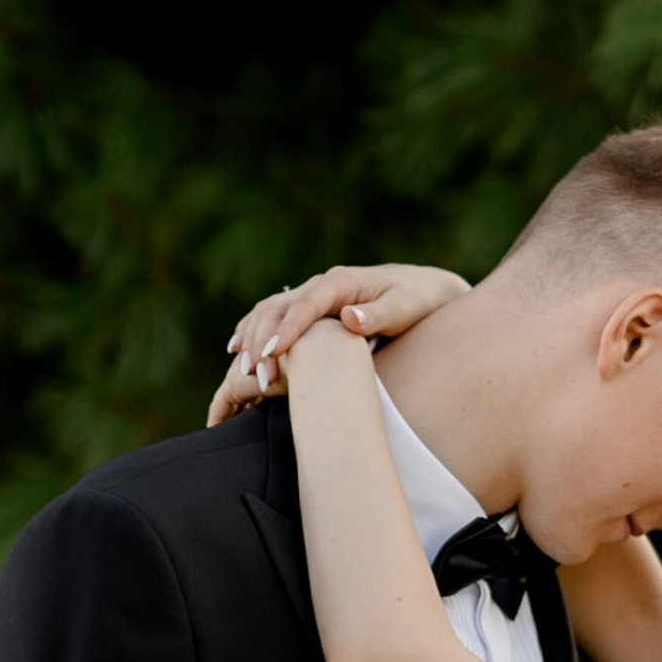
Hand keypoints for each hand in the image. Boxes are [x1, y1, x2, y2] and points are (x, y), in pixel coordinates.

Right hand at [206, 262, 469, 423]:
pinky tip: (238, 352)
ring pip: (268, 311)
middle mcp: (321, 285)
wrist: (423, 292)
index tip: (272, 354)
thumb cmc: (416, 302)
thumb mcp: (404, 307)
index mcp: (341, 283)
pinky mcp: (310, 307)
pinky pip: (272, 315)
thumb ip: (377, 314)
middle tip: (258, 378)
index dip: (287, 329)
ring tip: (245, 372)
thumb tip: (349, 318)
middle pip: (278, 308)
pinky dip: (252, 330)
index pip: (305, 305)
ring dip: (252, 338)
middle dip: (262, 341)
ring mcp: (312, 294)